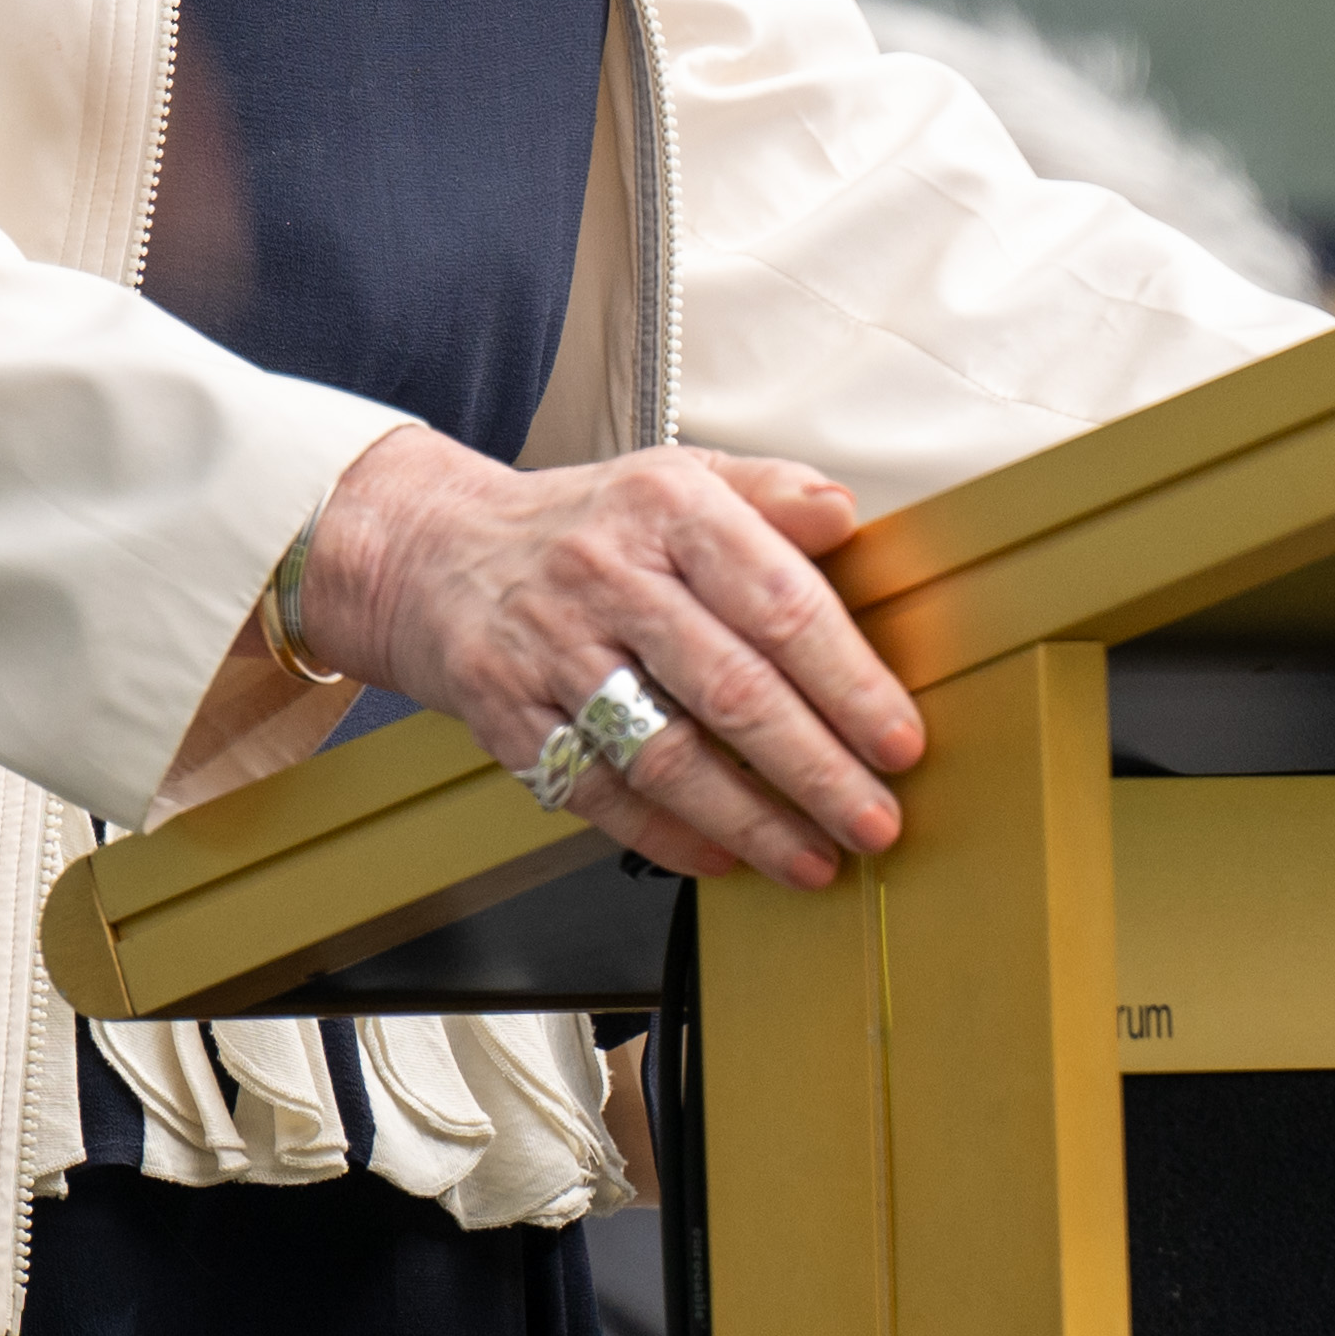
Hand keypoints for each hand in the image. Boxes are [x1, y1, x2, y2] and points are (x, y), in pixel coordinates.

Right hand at [297, 426, 905, 893]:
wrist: (436, 553)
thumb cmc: (585, 527)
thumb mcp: (679, 478)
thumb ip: (771, 494)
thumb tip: (844, 516)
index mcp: (667, 509)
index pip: (778, 601)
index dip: (848, 681)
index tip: (898, 738)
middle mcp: (607, 577)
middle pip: (731, 689)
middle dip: (816, 769)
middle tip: (873, 818)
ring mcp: (551, 651)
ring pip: (665, 753)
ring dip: (750, 819)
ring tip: (812, 856)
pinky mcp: (507, 716)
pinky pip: (598, 792)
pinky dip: (665, 835)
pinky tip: (721, 856)